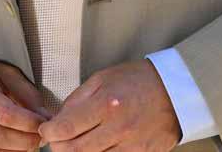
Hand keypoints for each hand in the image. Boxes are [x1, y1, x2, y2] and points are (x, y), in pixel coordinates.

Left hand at [38, 59, 181, 151]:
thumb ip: (78, 97)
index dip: (50, 132)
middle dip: (59, 148)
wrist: (175, 92)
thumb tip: (59, 116)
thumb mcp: (104, 77)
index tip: (46, 130)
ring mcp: (129, 147)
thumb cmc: (137, 80)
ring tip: (74, 144)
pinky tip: (95, 148)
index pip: (66, 128)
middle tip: (56, 141)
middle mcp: (116, 128)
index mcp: (105, 104)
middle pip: (74, 151)